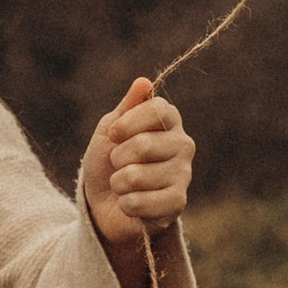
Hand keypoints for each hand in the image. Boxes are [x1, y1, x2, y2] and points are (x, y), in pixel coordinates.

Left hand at [84, 75, 193, 250]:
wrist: (104, 203)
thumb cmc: (108, 161)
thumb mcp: (110, 130)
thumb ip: (126, 107)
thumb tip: (143, 82)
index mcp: (169, 121)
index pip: (156, 110)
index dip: (127, 123)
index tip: (114, 134)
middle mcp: (183, 145)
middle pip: (143, 145)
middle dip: (118, 158)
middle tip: (119, 164)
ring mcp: (183, 175)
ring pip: (136, 177)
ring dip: (118, 183)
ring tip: (124, 185)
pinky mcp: (177, 203)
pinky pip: (139, 202)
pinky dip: (125, 204)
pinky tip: (131, 203)